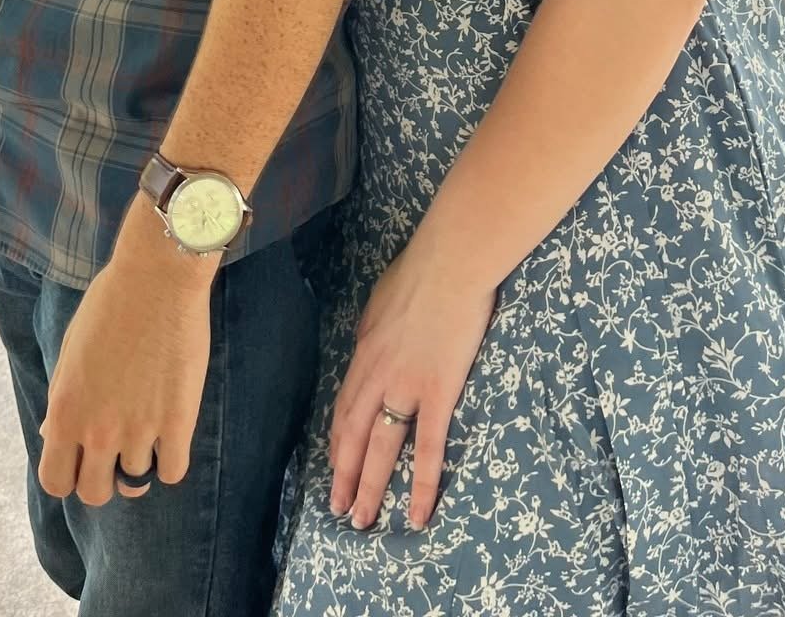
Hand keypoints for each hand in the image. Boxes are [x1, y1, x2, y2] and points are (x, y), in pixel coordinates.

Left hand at [39, 200, 215, 505]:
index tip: (81, 460)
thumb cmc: (110, 303)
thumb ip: (61, 399)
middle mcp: (98, 430)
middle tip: (115, 453)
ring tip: (148, 429)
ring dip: (140, 461)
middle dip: (103, 478)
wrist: (157, 278)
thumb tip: (52, 435)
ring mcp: (140, 430)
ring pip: (136, 482)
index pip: (55, 482)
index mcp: (65, 412)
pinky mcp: (178, 423)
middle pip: (95, 493)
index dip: (68, 475)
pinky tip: (171, 437)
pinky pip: (172, 472)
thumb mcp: (70, 351)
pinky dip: (170, 461)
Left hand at [328, 239, 496, 533]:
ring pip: (381, 450)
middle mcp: (377, 377)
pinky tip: (419, 514)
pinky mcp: (437, 394)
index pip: (344, 408)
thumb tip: (368, 342)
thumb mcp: (381, 299)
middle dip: (344, 476)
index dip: (338, 442)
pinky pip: (428, 449)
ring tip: (362, 521)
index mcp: (364, 353)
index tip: (335, 467)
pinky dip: (423, 485)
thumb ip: (373, 328)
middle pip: (354, 437)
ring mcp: (406, 388)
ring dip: (370, 489)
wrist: (449, 263)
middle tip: (340, 509)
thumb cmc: (420, 272)